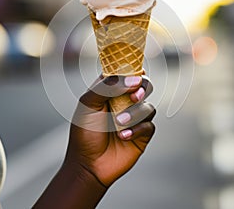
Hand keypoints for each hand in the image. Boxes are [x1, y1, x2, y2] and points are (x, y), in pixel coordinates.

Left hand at [33, 75, 155, 208]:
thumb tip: (134, 79)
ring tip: (119, 123)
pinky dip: (137, 129)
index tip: (137, 71)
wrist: (88, 164)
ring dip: (135, 113)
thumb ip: (107, 87)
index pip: (126, 72)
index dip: (133, 69)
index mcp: (111, 89)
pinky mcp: (142, 133)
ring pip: (147, 106)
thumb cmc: (84, 131)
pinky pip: (149, 125)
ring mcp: (134, 116)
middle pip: (144, 85)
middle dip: (143, 88)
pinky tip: (123, 136)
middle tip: (134, 96)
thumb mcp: (88, 104)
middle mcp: (124, 100)